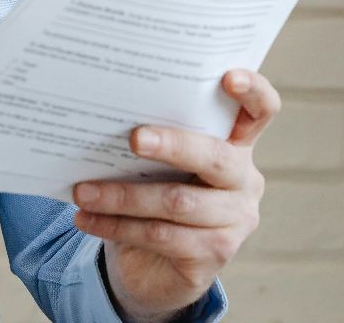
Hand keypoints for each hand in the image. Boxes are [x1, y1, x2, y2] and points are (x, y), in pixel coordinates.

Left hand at [71, 69, 277, 320]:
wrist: (154, 266)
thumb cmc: (155, 195)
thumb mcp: (158, 163)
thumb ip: (152, 138)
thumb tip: (101, 116)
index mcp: (236, 145)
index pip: (261, 111)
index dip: (253, 91)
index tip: (228, 77)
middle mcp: (244, 180)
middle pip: (215, 156)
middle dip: (172, 145)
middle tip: (133, 138)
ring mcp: (236, 220)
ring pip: (178, 202)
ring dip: (123, 196)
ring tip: (83, 191)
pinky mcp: (215, 254)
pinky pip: (162, 236)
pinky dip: (118, 226)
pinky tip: (87, 219)